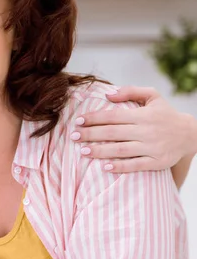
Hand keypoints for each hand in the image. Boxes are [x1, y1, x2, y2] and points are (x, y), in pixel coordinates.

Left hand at [73, 86, 196, 172]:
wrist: (191, 134)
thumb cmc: (165, 113)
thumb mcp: (153, 96)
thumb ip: (130, 91)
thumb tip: (107, 95)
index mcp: (143, 115)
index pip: (113, 116)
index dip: (94, 118)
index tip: (78, 121)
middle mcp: (147, 131)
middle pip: (113, 133)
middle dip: (91, 135)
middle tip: (73, 136)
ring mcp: (152, 147)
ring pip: (122, 150)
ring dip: (100, 151)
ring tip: (83, 152)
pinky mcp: (158, 162)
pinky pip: (136, 165)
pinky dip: (121, 167)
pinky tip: (105, 167)